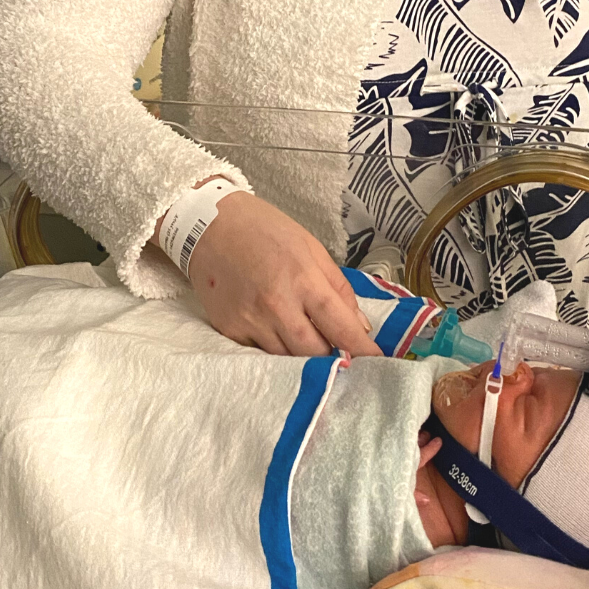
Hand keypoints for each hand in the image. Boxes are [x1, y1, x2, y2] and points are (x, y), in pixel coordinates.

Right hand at [184, 191, 381, 357]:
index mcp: (303, 279)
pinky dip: (275, 350)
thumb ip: (338, 287)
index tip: (379, 364)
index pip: (340, 326)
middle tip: (344, 356)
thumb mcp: (310, 247)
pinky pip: (260, 354)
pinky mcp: (229, 330)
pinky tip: (278, 335)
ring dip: (304, 357)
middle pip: (315, 354)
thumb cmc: (266, 230)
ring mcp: (250, 321)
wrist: (208, 224)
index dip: (363, 350)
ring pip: (287, 359)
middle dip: (333, 359)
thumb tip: (359, 327)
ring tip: (312, 345)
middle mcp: (277, 305)